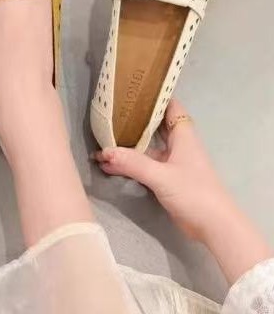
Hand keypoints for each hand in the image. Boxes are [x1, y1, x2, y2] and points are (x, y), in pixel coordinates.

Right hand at [94, 99, 228, 240]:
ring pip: (146, 147)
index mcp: (183, 136)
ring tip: (102, 141)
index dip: (155, 96)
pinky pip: (143, 165)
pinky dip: (128, 164)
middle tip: (110, 112)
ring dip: (127, 145)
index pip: (170, 106)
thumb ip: (133, 163)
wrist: (214, 227)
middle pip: (154, 126)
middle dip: (134, 120)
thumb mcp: (161, 176)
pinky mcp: (166, 179)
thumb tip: (104, 152)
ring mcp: (171, 162)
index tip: (133, 89)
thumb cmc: (194, 192)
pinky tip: (109, 165)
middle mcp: (177, 145)